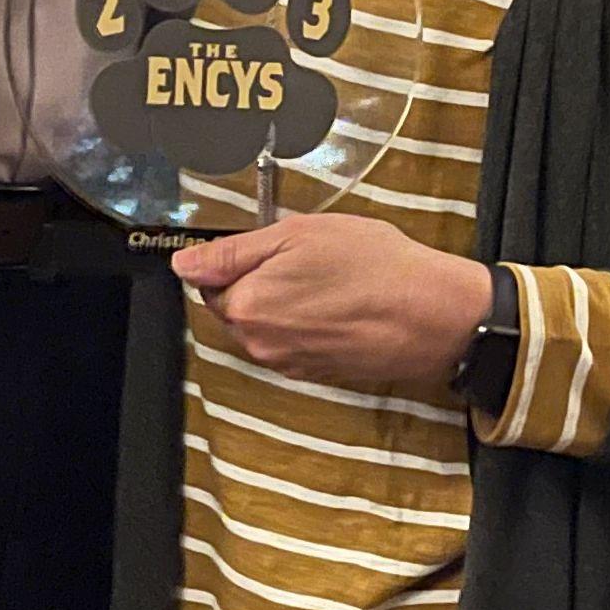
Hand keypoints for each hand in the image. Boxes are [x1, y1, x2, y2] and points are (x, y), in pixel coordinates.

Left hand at [171, 213, 492, 386]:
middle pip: (236, 306)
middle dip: (257, 280)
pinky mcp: (316, 375)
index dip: (237, 257)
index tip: (271, 244)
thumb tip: (182, 265)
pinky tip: (336, 303)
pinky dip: (304, 322)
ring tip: (325, 277)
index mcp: (247, 307)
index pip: (209, 281)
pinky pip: (291, 343)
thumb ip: (233, 253)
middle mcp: (259, 345)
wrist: (427, 314)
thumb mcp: (296, 234)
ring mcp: (289, 365)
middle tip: (303, 255)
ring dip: (281, 301)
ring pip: (264, 324)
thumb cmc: (367, 263)